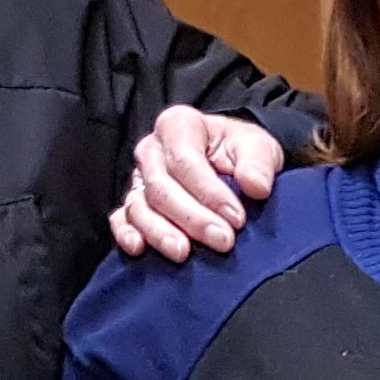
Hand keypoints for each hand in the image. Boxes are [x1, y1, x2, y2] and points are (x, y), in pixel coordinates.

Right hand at [109, 108, 282, 261]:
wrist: (230, 164)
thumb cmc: (240, 153)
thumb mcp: (258, 147)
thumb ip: (258, 163)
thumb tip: (256, 186)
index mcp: (178, 126)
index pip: (186, 160)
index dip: (210, 192)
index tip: (238, 219)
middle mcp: (152, 151)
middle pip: (161, 188)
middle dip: (192, 218)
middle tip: (223, 241)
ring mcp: (139, 179)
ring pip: (140, 207)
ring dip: (160, 233)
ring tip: (183, 253)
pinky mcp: (134, 205)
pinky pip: (122, 219)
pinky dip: (126, 234)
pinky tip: (139, 249)